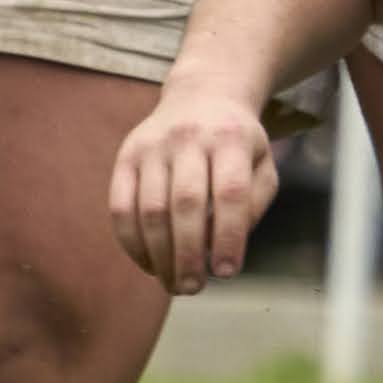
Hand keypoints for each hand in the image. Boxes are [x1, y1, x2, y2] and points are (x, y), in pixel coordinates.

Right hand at [109, 80, 279, 292]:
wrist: (202, 94)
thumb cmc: (237, 142)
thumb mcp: (262, 163)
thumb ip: (253, 203)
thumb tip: (227, 247)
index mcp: (231, 138)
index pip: (230, 193)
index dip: (228, 236)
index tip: (227, 273)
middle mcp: (189, 138)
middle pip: (186, 203)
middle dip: (189, 254)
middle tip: (194, 288)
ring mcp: (153, 145)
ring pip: (150, 209)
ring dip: (159, 255)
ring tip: (173, 283)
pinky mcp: (126, 155)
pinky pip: (120, 206)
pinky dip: (131, 242)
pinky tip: (148, 264)